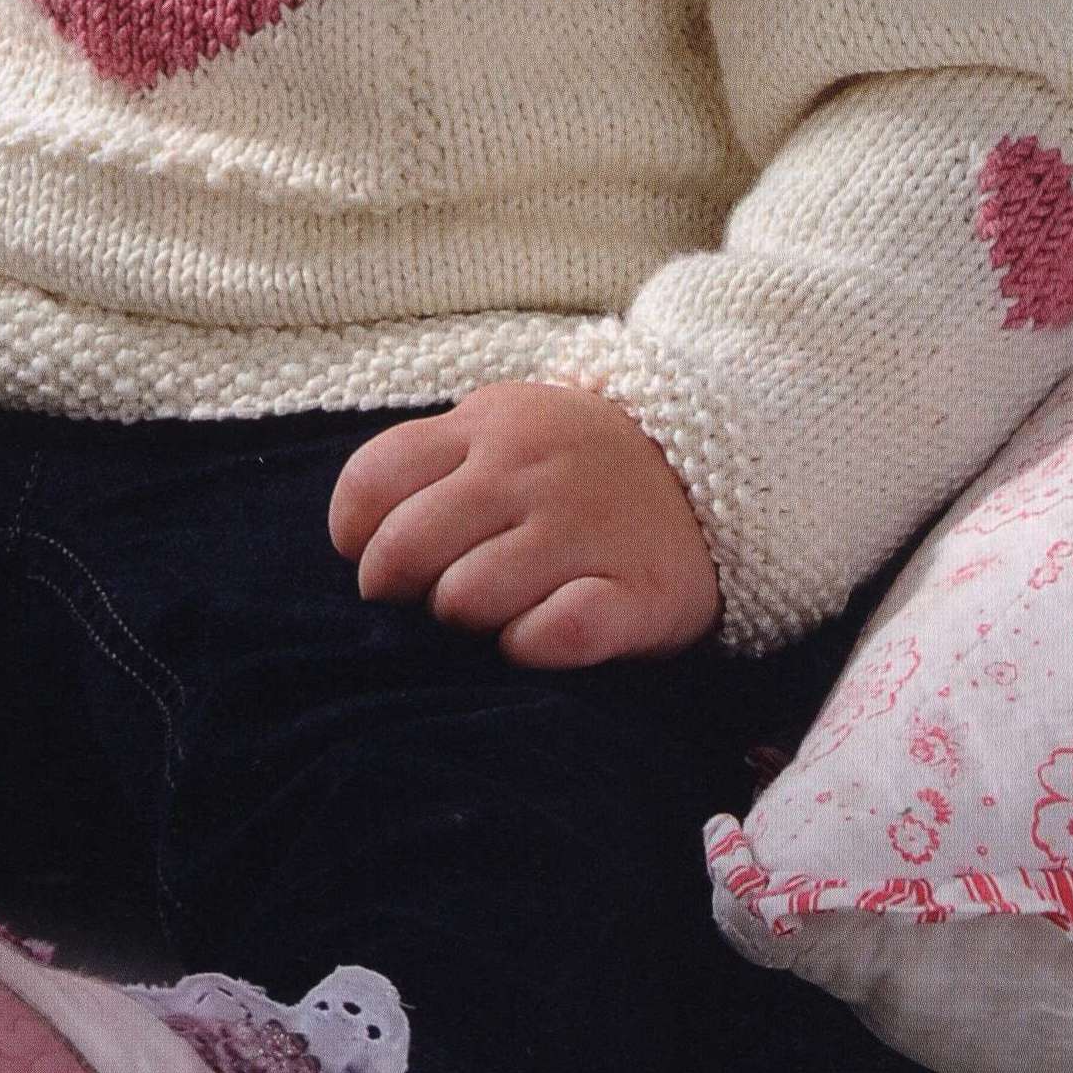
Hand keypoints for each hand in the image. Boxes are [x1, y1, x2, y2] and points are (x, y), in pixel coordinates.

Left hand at [328, 379, 720, 668]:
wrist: (717, 470)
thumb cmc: (578, 466)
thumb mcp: (503, 431)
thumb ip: (432, 465)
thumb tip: (356, 541)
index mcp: (487, 426)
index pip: (373, 480)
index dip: (354, 535)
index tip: (372, 558)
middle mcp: (529, 471)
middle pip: (407, 550)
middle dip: (399, 591)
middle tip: (427, 599)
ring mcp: (584, 529)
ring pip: (467, 598)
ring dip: (465, 622)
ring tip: (493, 613)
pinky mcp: (637, 592)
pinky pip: (554, 635)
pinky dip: (531, 646)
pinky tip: (539, 634)